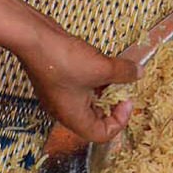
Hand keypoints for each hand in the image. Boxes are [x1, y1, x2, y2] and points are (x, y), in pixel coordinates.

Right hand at [19, 29, 137, 143]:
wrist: (34, 38)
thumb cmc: (62, 60)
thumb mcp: (102, 68)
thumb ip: (124, 73)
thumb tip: (138, 73)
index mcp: (74, 118)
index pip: (102, 134)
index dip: (119, 120)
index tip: (127, 100)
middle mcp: (64, 111)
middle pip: (95, 118)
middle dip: (112, 103)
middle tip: (123, 86)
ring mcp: (58, 95)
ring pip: (88, 99)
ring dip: (103, 87)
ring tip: (113, 71)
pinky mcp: (56, 79)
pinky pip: (79, 85)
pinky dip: (92, 77)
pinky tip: (98, 61)